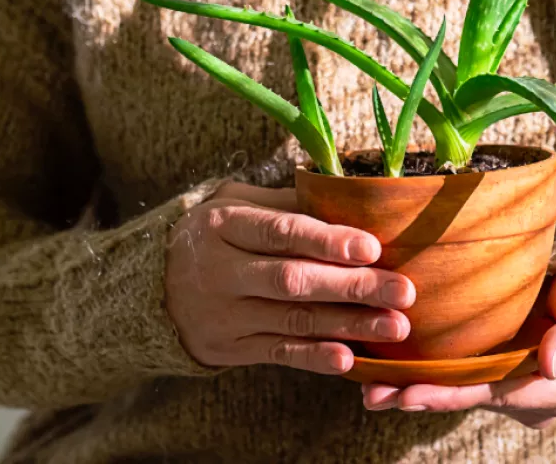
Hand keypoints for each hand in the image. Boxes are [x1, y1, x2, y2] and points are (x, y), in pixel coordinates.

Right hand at [165, 181, 415, 374]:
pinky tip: (350, 359)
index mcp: (224, 224)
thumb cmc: (214, 236)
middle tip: (403, 291)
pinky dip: (315, 357)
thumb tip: (348, 195)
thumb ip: (285, 203)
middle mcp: (220, 270)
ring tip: (395, 325)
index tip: (372, 247)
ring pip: (293, 320)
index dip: (327, 241)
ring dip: (348, 324)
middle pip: (292, 280)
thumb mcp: (235, 205)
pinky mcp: (229, 348)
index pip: (281, 232)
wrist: (153, 289)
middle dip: (352, 287)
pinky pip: (279, 354)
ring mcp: (224, 314)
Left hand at [360, 265, 555, 428]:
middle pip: (467, 398)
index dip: (452, 395)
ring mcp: (509, 383)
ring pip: (456, 389)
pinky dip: (423, 371)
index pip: (494, 395)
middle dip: (418, 397)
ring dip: (412, 389)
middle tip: (372, 395)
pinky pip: (456, 372)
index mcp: (554, 389)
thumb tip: (551, 364)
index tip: (412, 393)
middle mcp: (527, 396)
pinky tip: (387, 367)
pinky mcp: (495, 366)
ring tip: (367, 388)